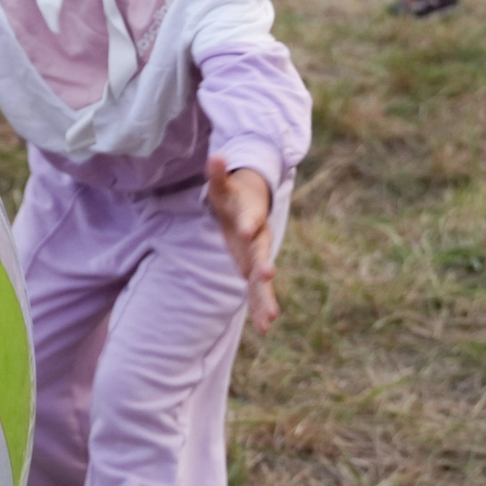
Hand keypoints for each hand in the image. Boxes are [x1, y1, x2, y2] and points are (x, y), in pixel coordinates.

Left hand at [206, 156, 278, 331]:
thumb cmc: (233, 197)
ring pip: (263, 280)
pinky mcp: (254, 272)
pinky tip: (264, 329)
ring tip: (269, 319)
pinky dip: (259, 308)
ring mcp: (258, 257)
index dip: (249, 221)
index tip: (247, 228)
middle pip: (262, 252)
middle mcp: (259, 239)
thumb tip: (216, 157)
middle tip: (268, 273)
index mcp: (251, 216)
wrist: (250, 208)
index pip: (250, 217)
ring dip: (265, 298)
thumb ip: (218, 175)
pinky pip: (257, 292)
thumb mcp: (223, 187)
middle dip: (263, 263)